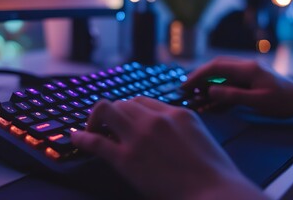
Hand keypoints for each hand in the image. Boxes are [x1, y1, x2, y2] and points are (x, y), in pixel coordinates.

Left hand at [71, 97, 265, 198]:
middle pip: (124, 104)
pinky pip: (96, 141)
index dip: (130, 109)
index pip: (143, 101)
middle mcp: (156, 119)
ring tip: (92, 128)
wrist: (216, 194)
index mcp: (177, 113)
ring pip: (108, 111)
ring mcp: (140, 137)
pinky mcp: (126, 158)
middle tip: (107, 125)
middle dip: (113, 113)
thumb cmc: (214, 174)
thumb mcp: (200, 138)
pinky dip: (83, 137)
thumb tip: (166, 131)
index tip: (124, 118)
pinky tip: (76, 137)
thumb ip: (180, 128)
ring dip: (97, 118)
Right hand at [182, 56, 292, 116]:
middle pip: (216, 67)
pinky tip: (210, 97)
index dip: (198, 75)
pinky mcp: (249, 79)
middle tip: (185, 88)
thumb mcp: (257, 101)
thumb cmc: (283, 102)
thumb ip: (232, 95)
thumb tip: (210, 90)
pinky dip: (217, 88)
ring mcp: (247, 72)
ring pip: (221, 74)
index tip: (185, 85)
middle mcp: (245, 66)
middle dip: (199, 77)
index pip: (215, 67)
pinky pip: (229, 81)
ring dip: (207, 83)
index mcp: (247, 68)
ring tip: (194, 93)